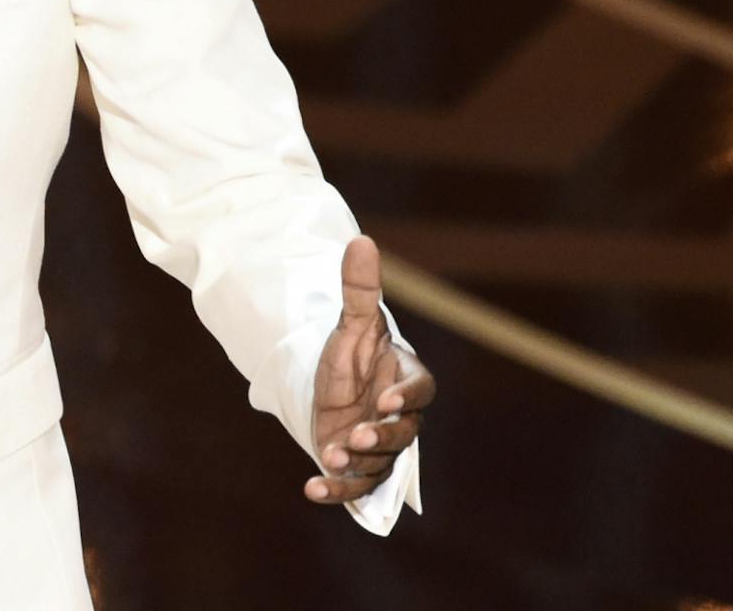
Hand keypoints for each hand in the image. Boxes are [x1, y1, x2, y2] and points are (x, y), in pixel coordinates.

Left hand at [305, 235, 433, 505]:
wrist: (327, 388)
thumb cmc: (349, 355)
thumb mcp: (349, 323)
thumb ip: (358, 290)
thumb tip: (361, 240)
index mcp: (406, 378)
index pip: (421, 390)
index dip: (407, 397)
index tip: (385, 399)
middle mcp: (400, 417)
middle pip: (404, 433)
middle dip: (380, 435)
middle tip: (354, 432)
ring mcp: (381, 445)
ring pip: (381, 462)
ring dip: (358, 463)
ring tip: (331, 454)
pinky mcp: (359, 468)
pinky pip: (356, 487)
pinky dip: (336, 491)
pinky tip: (311, 488)